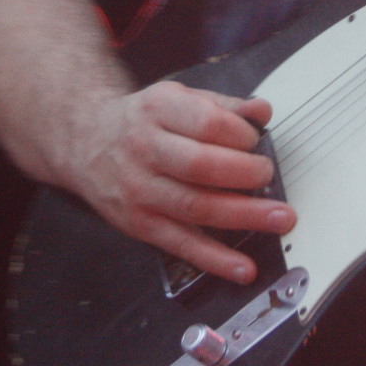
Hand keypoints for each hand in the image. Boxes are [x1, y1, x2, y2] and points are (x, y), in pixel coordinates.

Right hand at [55, 80, 294, 283]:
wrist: (86, 142)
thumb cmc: (141, 121)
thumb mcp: (176, 98)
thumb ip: (222, 106)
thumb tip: (261, 111)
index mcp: (158, 110)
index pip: (206, 123)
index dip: (240, 135)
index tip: (257, 142)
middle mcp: (146, 150)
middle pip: (202, 167)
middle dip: (245, 174)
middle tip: (269, 176)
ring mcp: (141, 190)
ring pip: (196, 208)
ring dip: (243, 217)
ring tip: (279, 218)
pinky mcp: (140, 225)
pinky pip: (182, 245)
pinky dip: (215, 260)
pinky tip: (242, 267)